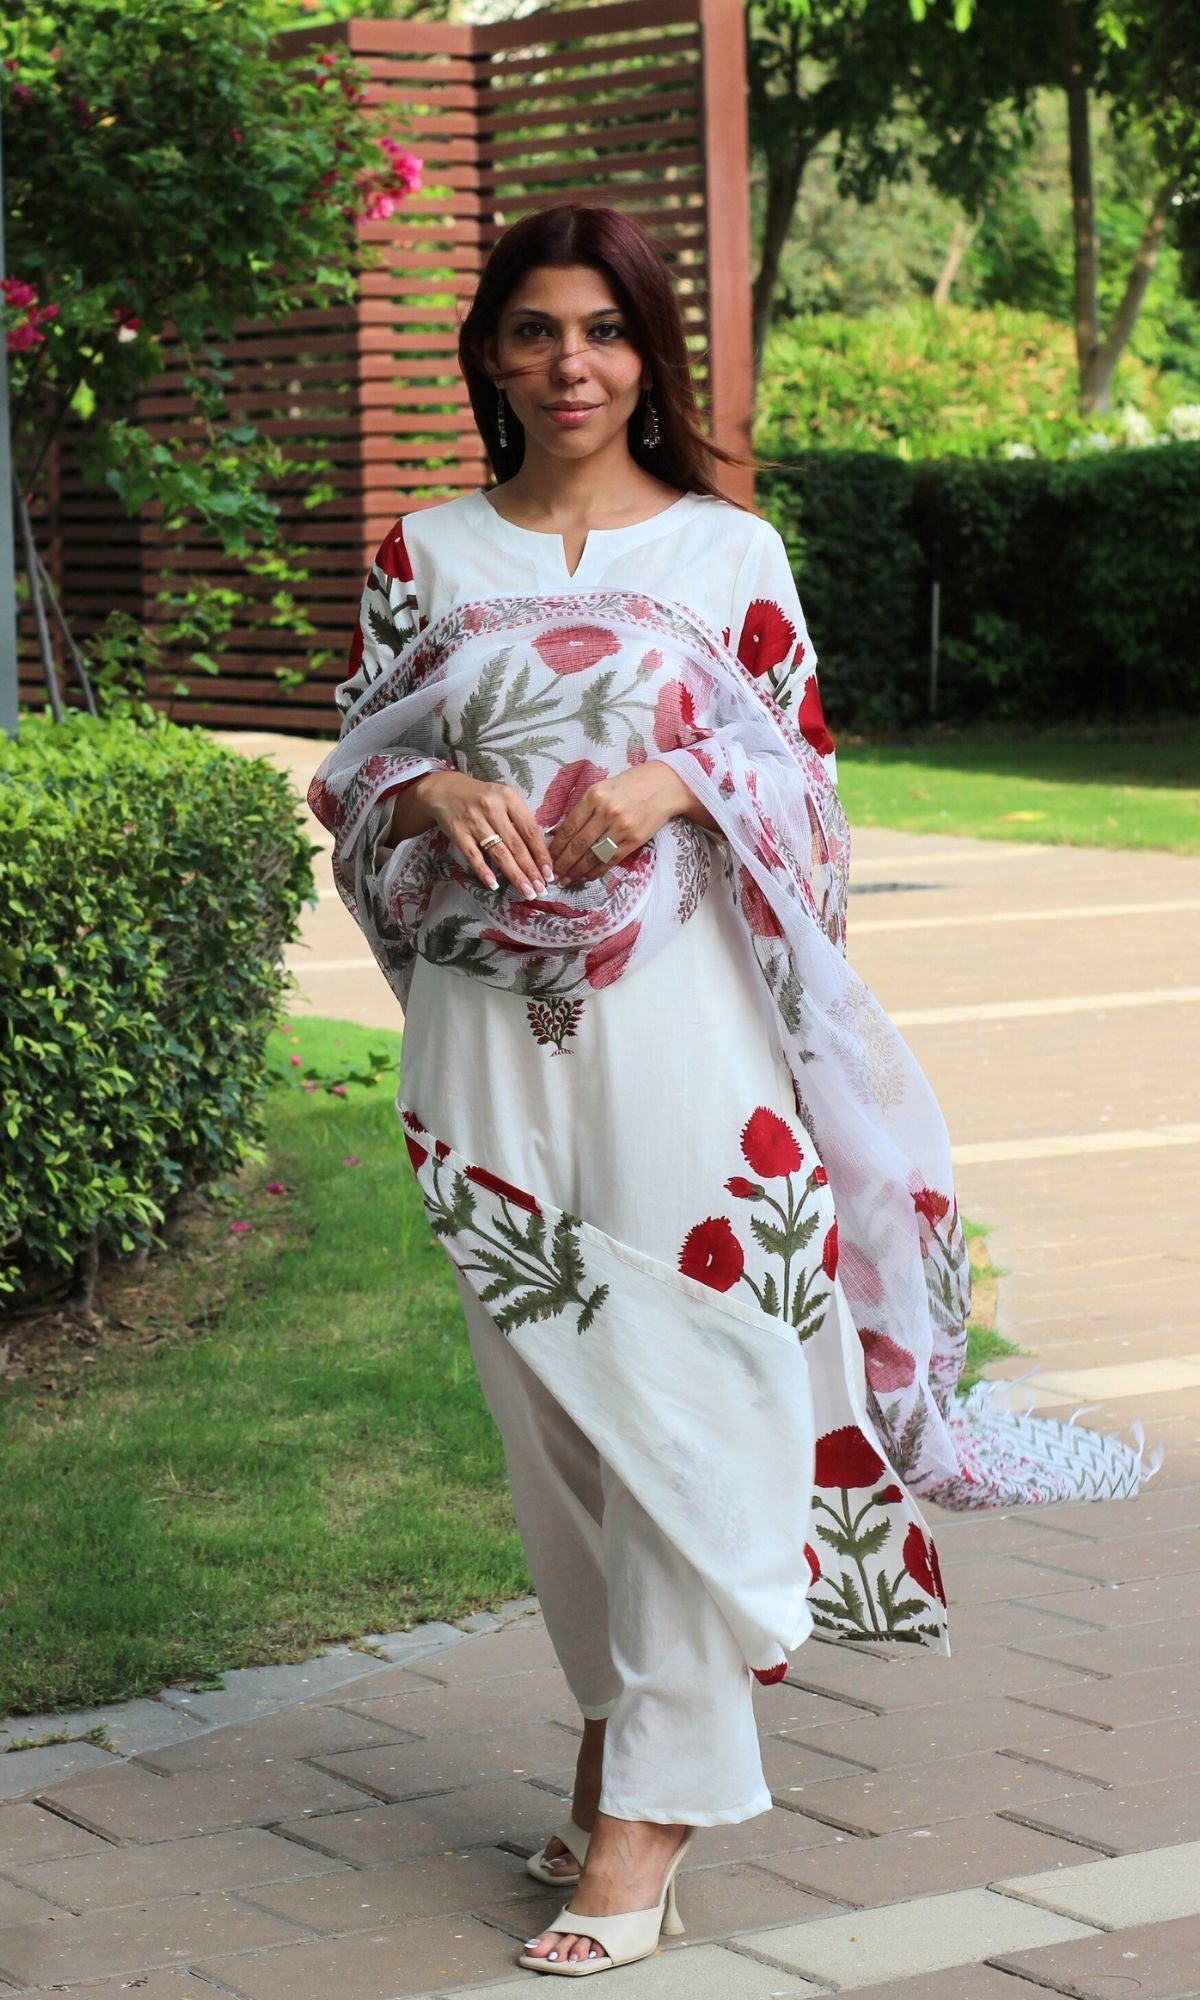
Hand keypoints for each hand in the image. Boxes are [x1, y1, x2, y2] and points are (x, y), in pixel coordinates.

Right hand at [414, 771, 555, 899]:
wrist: (445, 790)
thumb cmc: (482, 797)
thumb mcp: (504, 798)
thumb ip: (520, 819)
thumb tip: (539, 852)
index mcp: (509, 798)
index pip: (530, 830)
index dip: (541, 854)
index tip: (549, 873)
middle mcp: (493, 808)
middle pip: (516, 845)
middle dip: (531, 870)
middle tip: (541, 889)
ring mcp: (474, 821)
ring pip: (498, 853)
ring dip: (514, 875)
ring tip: (526, 891)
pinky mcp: (458, 833)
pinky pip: (473, 856)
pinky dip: (484, 872)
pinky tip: (494, 885)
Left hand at [549, 762, 696, 883]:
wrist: (664, 785)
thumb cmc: (629, 785)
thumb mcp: (601, 789)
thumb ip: (581, 809)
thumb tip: (557, 833)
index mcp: (594, 796)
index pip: (569, 827)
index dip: (556, 847)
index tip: (548, 858)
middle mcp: (606, 811)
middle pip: (578, 844)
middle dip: (563, 863)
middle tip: (553, 876)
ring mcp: (622, 826)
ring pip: (593, 855)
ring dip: (577, 871)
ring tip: (567, 880)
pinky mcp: (635, 839)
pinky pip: (611, 859)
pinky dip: (596, 870)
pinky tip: (586, 876)